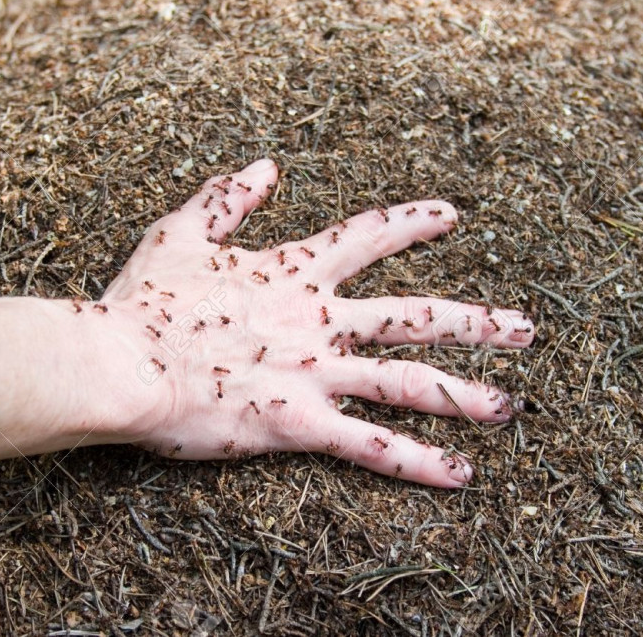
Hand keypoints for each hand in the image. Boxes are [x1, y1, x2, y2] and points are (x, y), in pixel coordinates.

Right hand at [83, 159, 534, 487]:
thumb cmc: (143, 301)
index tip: (450, 216)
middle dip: (475, 321)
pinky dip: (419, 462)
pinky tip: (462, 475)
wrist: (117, 361)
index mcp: (292, 272)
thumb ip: (228, 197)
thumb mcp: (181, 231)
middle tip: (526, 329)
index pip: (367, 237)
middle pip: (413, 316)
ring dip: (465, 394)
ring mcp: (315, 372)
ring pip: (408, 381)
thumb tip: (266, 166)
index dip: (411, 224)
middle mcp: (318, 319)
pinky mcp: (298, 424)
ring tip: (512, 407)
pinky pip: (371, 445)